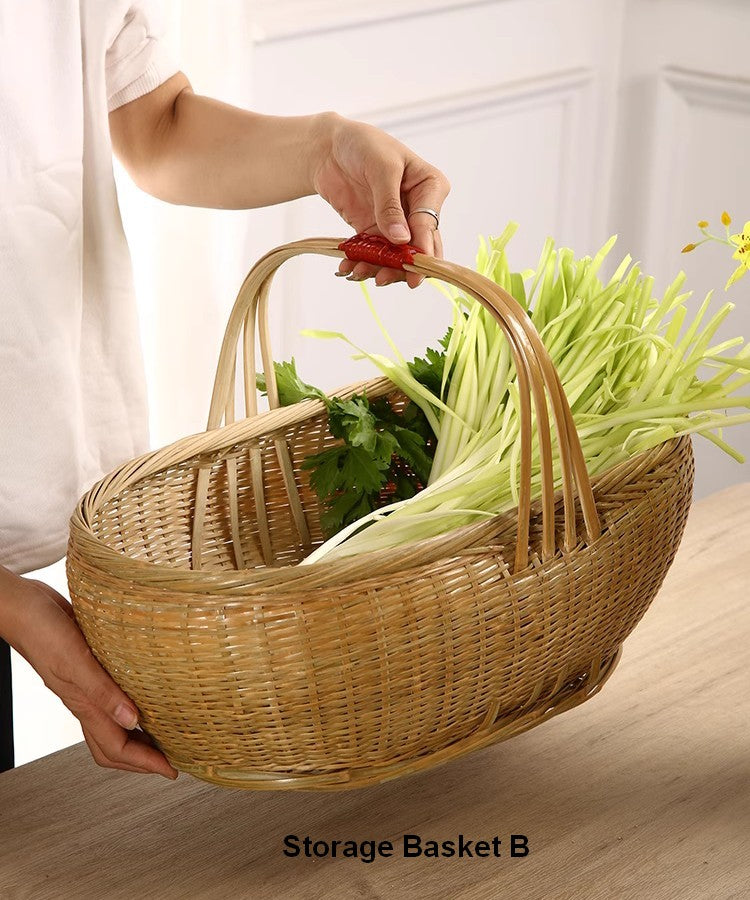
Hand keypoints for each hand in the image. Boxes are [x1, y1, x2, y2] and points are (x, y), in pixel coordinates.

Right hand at [3, 574, 176, 778]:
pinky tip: (143, 694)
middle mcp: (85, 700)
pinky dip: (129, 705)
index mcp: (83, 704)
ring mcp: (86, 686)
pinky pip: (111, 697)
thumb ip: (103, 692)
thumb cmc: (42, 631)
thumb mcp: (77, 660)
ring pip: (111, 724)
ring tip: (163, 735)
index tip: (171, 771)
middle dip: (141, 760)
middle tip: (170, 761)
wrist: (23, 606)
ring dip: (137, 736)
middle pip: (112, 745)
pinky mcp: (89, 667)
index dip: (144, 763)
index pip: (116, 748)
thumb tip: (133, 721)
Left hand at [311, 113, 449, 287]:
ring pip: (396, 257)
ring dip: (379, 268)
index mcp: (430, 188)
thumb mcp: (381, 168)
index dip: (422, 250)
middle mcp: (417, 209)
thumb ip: (390, 205)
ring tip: (358, 271)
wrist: (329, 147)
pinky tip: (348, 267)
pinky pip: (374, 254)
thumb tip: (402, 240)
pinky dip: (362, 263)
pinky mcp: (375, 231)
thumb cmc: (363, 144)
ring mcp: (396, 223)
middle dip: (402, 267)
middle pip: (419, 248)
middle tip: (384, 279)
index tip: (413, 271)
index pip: (429, 225)